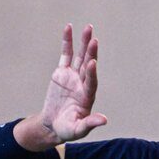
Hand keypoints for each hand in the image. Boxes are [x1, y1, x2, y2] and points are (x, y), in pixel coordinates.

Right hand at [39, 23, 106, 142]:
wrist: (54, 125)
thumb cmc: (68, 129)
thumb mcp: (78, 130)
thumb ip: (89, 123)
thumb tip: (104, 120)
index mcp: (87, 96)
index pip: (91, 82)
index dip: (92, 73)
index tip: (92, 63)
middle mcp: (83, 83)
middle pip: (88, 65)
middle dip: (91, 52)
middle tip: (94, 39)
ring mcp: (73, 76)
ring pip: (80, 56)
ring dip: (83, 43)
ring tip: (88, 28)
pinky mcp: (62, 72)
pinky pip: (65, 54)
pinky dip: (67, 42)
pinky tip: (68, 28)